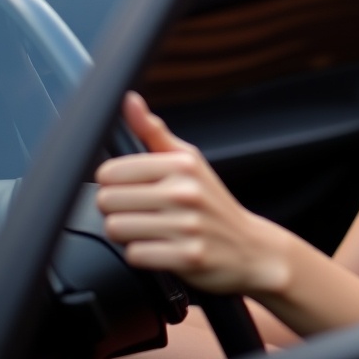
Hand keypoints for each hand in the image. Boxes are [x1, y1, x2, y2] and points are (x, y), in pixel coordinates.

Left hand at [96, 93, 284, 296]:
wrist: (251, 248)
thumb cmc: (213, 203)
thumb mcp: (190, 161)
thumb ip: (154, 132)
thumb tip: (129, 100)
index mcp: (182, 164)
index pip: (110, 172)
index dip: (115, 184)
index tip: (134, 191)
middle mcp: (185, 191)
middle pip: (106, 201)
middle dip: (118, 211)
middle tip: (143, 214)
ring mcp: (187, 225)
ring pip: (116, 229)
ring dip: (128, 235)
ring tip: (152, 231)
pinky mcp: (187, 257)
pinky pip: (135, 255)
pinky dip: (143, 256)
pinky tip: (162, 249)